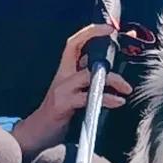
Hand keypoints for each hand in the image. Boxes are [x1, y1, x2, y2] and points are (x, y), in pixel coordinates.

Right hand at [23, 20, 131, 153]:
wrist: (35, 135)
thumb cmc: (58, 114)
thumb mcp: (72, 93)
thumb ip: (85, 80)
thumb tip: (105, 70)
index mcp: (64, 72)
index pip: (73, 44)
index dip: (89, 32)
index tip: (108, 27)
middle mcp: (61, 76)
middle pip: (75, 48)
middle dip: (94, 38)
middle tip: (116, 40)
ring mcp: (61, 89)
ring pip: (87, 75)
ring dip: (111, 79)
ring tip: (126, 88)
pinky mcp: (63, 105)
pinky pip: (87, 97)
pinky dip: (106, 98)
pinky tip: (117, 101)